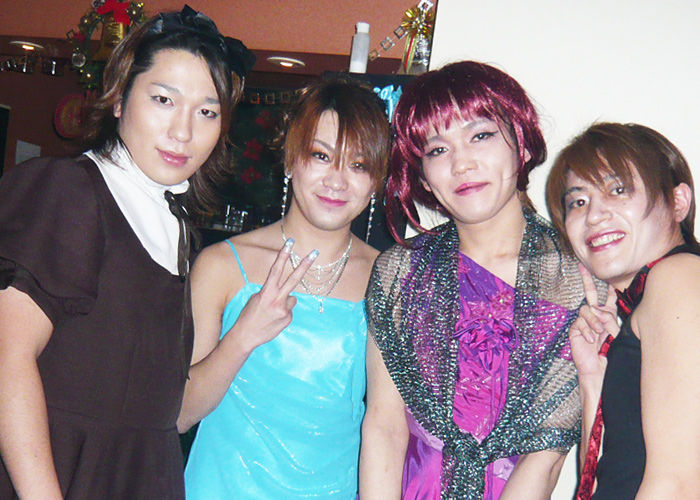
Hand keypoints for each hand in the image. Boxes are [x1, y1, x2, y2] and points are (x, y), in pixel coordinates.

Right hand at [228, 239, 316, 350]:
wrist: (246, 336)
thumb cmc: (249, 315)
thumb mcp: (256, 299)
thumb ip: (270, 292)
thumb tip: (282, 291)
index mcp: (266, 292)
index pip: (276, 270)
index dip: (283, 255)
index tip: (290, 243)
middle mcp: (277, 299)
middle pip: (294, 279)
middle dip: (304, 265)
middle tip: (314, 253)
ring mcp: (284, 310)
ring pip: (292, 298)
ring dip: (285, 302)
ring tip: (273, 311)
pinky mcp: (288, 319)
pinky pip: (289, 310)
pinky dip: (284, 313)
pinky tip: (274, 319)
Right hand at [569, 263, 618, 379]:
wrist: (599, 368)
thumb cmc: (610, 353)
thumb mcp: (614, 334)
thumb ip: (609, 320)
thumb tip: (599, 312)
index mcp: (606, 315)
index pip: (608, 298)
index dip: (608, 287)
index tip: (607, 275)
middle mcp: (594, 315)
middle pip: (590, 293)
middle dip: (586, 279)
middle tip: (581, 267)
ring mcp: (584, 321)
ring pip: (588, 310)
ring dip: (595, 322)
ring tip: (600, 334)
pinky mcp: (575, 329)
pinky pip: (581, 323)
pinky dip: (588, 331)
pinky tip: (592, 340)